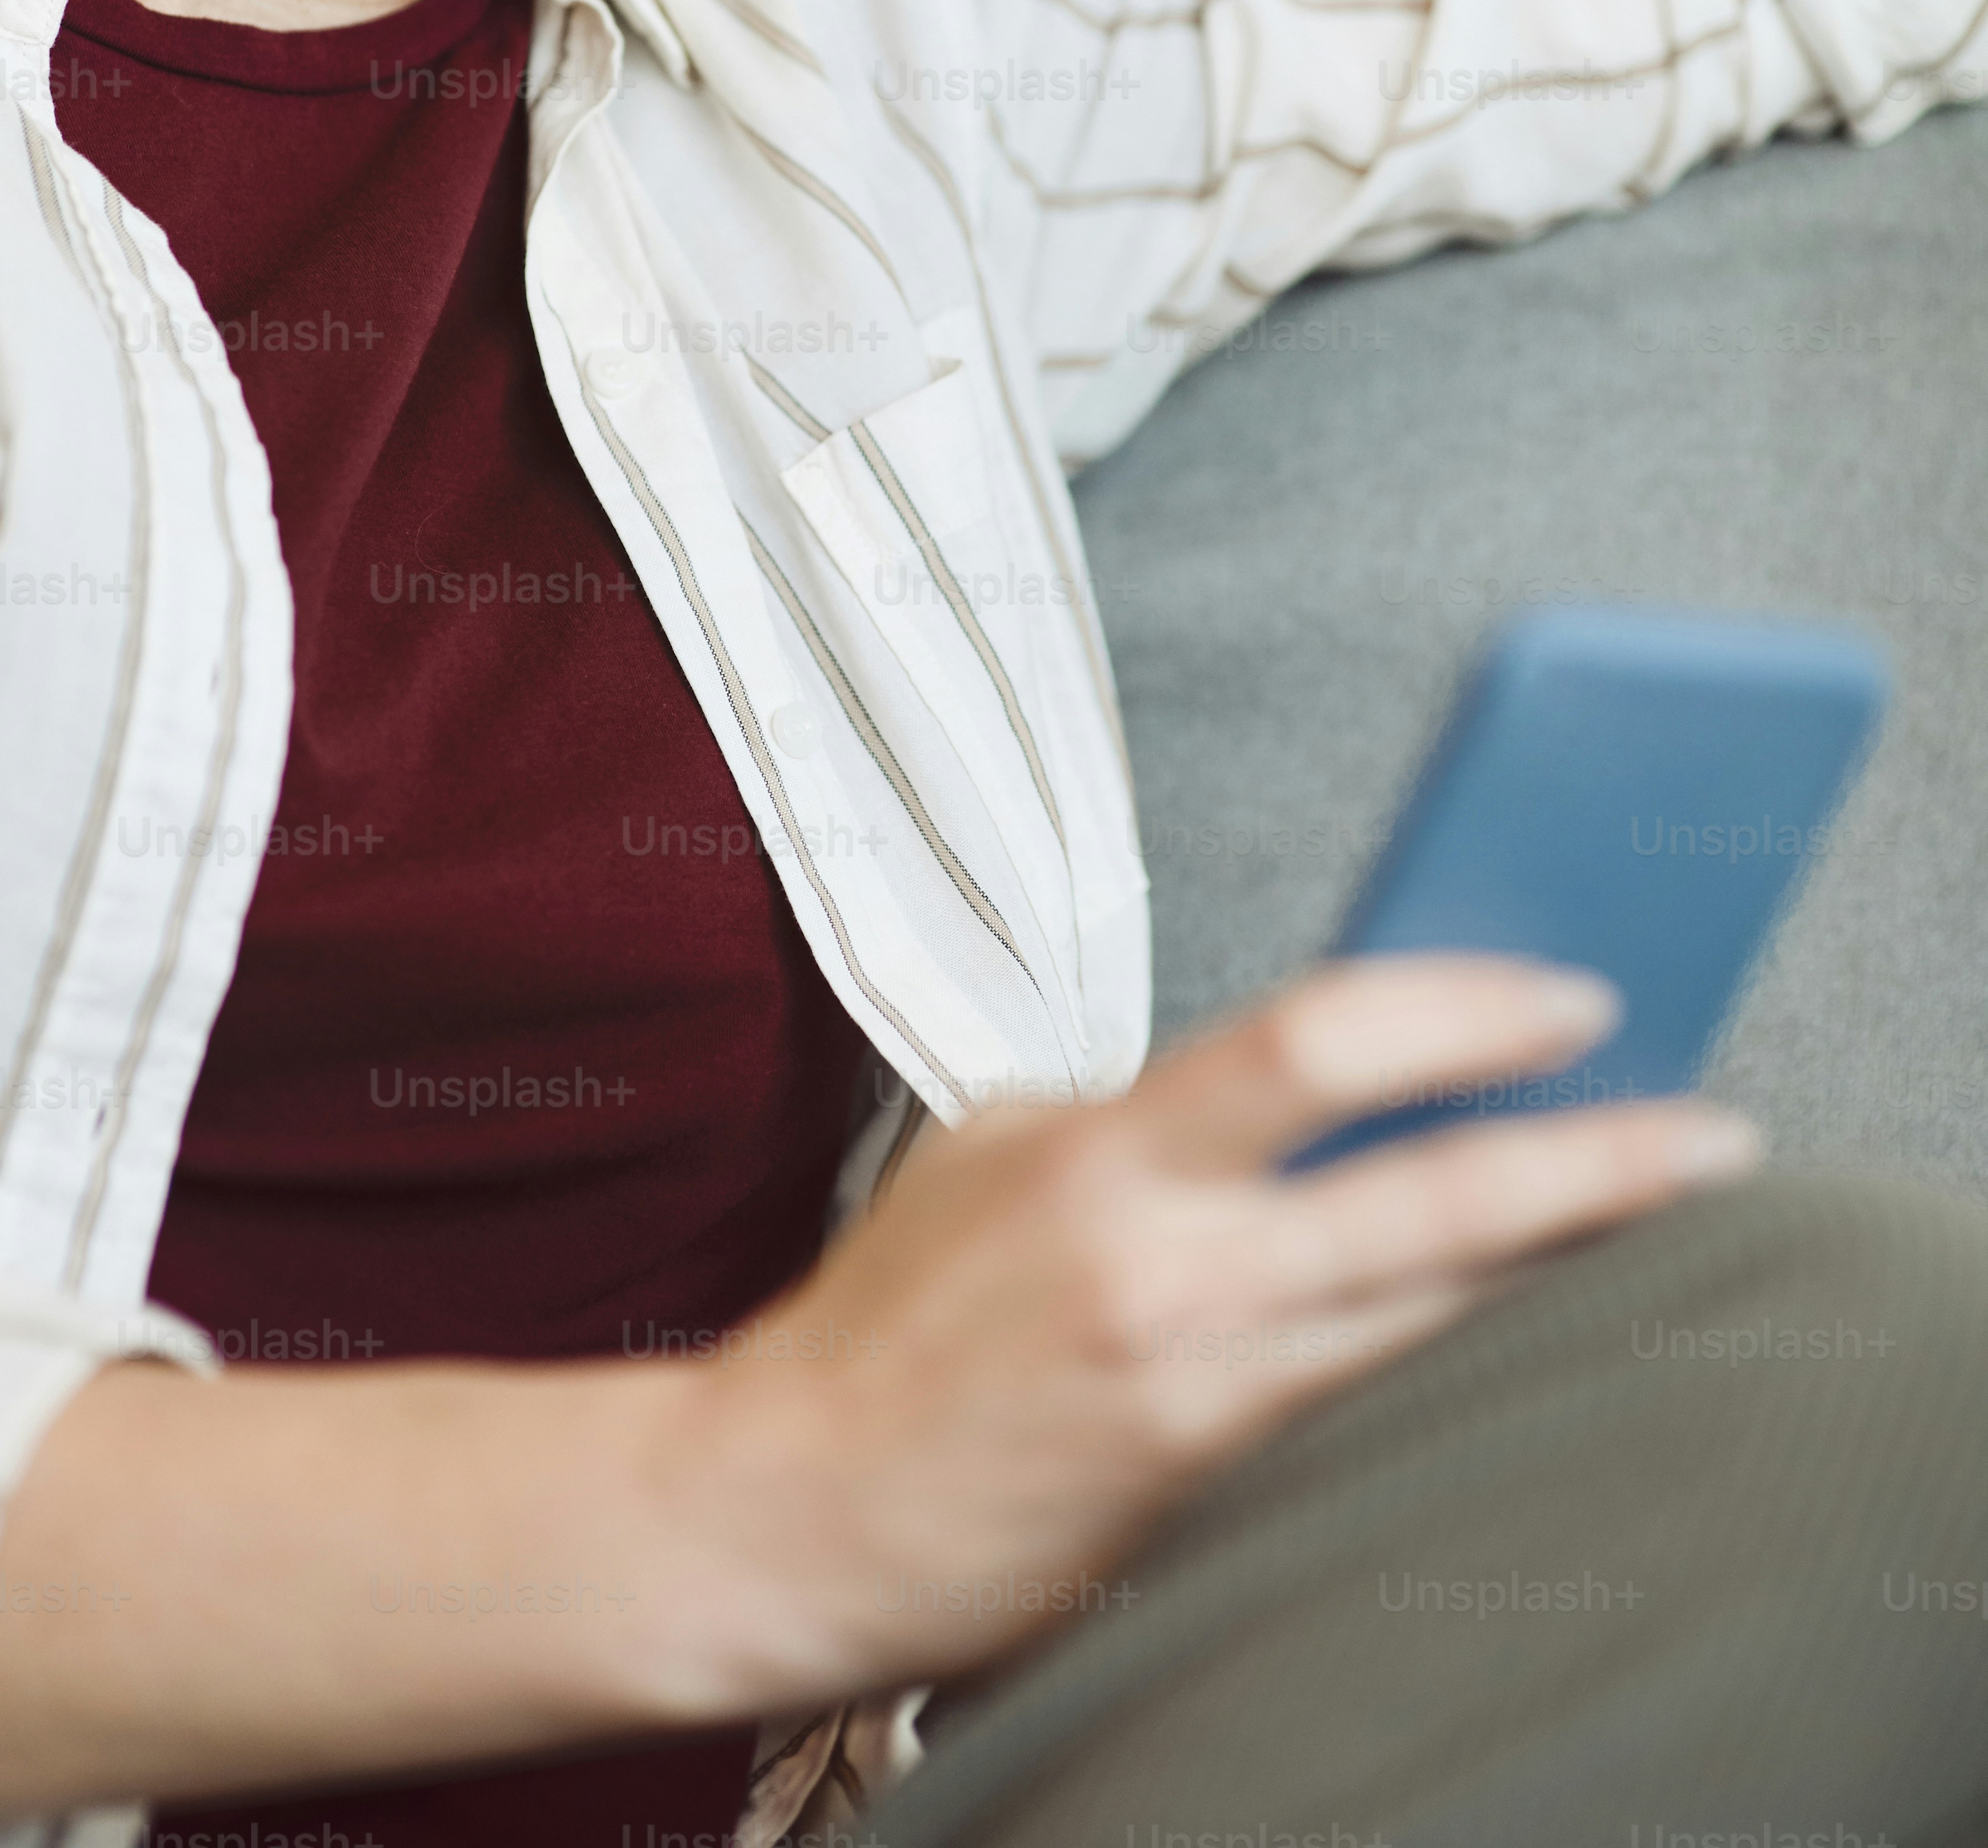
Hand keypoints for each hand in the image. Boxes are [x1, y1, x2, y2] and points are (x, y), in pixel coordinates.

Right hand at [644, 952, 1757, 1698]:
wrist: (795, 1502)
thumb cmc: (890, 1322)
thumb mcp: (999, 1152)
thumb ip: (1140, 1112)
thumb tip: (1287, 1078)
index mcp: (1103, 1147)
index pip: (1314, 1039)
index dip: (1458, 1006)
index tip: (1565, 995)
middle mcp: (1162, 1258)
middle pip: (1428, 1191)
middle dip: (1593, 1156)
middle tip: (1703, 1128)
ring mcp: (1195, 1377)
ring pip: (1437, 1308)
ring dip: (1568, 1259)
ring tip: (1660, 1215)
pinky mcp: (1204, 1479)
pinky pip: (1380, 1401)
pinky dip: (1473, 1352)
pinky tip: (1541, 1327)